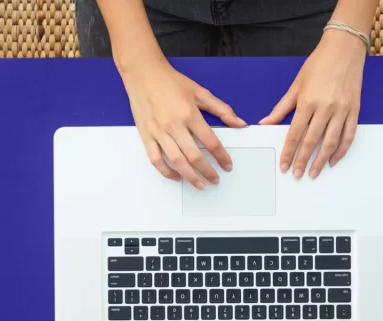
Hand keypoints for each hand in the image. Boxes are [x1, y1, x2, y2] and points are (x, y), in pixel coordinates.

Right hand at [120, 57, 246, 189]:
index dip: (221, 157)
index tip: (227, 165)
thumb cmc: (171, 81)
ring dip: (190, 176)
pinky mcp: (146, 136)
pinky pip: (155, 159)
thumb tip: (240, 123)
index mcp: (189, 114)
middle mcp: (174, 125)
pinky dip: (166, 171)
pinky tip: (176, 176)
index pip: (211, 141)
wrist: (143, 73)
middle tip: (216, 179)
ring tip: (200, 184)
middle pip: (194, 155)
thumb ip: (222, 109)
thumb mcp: (200, 92)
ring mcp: (159, 132)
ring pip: (176, 161)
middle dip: (208, 171)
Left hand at [259, 30, 366, 178]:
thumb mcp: (296, 85)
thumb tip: (266, 123)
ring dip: (321, 161)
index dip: (288, 152)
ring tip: (314, 172)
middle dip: (302, 160)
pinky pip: (348, 135)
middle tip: (297, 174)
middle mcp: (325, 107)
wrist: (344, 48)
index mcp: (307, 101)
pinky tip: (333, 160)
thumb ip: (281, 108)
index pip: (295, 134)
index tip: (284, 165)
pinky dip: (341, 150)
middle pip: (311, 141)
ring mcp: (341, 110)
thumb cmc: (318, 64)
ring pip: (330, 142)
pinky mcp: (354, 110)